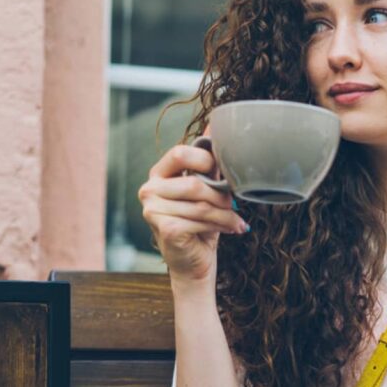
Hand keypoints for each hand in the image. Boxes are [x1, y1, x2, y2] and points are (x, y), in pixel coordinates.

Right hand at [138, 144, 248, 283]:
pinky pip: (201, 220)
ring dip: (226, 214)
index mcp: (158, 174)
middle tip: (234, 204)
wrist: (193, 261)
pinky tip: (231, 229)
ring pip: (202, 205)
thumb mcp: (206, 189)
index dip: (206, 160)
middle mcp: (149, 190)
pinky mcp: (164, 228)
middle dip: (221, 195)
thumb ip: (208, 162)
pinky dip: (221, 225)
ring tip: (236, 220)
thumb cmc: (201, 223)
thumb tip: (216, 125)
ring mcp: (152, 210)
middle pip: (195, 183)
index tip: (223, 175)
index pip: (179, 152)